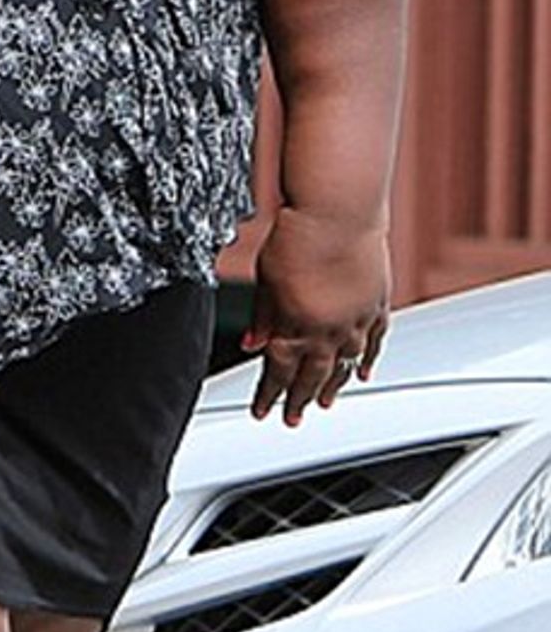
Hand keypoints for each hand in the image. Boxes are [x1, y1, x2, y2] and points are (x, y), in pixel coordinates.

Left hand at [241, 205, 389, 425]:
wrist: (337, 211)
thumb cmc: (297, 237)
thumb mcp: (266, 281)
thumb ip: (263, 317)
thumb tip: (253, 345)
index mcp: (296, 326)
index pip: (279, 371)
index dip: (269, 395)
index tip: (262, 411)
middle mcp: (329, 330)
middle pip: (312, 375)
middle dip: (299, 400)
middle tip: (292, 419)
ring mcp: (357, 319)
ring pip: (345, 365)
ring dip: (333, 386)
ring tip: (323, 403)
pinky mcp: (378, 303)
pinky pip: (376, 341)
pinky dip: (368, 360)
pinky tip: (363, 373)